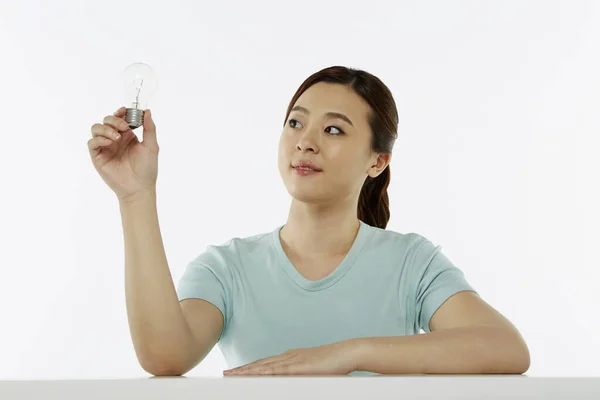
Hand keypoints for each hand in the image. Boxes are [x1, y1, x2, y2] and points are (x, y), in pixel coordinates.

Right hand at [88, 107, 159, 201]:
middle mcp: (115, 139)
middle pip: (106, 120)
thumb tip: (147, 111)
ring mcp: (105, 147)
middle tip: (124, 127)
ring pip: (96, 128)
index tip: (125, 110)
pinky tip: (110, 142)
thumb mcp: (151, 146)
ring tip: (116, 137)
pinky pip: (92, 143)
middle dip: (114, 120)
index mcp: (127, 136)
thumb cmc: (147, 168)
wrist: (139, 187)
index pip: (119, 118)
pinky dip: (99, 139)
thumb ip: (149, 128)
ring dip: (105, 128)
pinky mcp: (98, 157)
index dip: (120, 112)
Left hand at [223, 341, 360, 375]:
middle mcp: (288, 356)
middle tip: (226, 374)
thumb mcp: (314, 370)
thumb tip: (293, 382)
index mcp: (291, 357)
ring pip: (264, 367)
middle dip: (242, 370)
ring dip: (247, 371)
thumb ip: (302, 375)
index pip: (266, 364)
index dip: (250, 368)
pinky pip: (277, 371)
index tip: (236, 372)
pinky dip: (262, 373)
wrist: (347, 353)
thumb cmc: (334, 363)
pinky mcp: (299, 366)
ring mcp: (293, 360)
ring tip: (232, 376)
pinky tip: (253, 376)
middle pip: (260, 364)